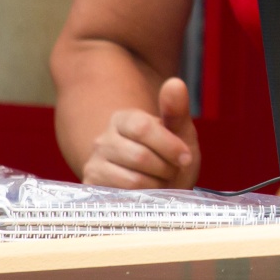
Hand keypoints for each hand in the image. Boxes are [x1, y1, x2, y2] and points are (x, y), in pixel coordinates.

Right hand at [82, 77, 200, 189]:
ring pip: (132, 179)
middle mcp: (104, 139)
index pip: (144, 128)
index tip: (186, 157)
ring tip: (160, 180)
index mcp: (124, 119)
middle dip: (165, 168)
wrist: (160, 187)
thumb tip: (175, 83)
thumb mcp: (181, 133)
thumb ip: (177, 110)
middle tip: (172, 170)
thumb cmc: (171, 156)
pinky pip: (123, 195)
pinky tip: (146, 191)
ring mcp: (94, 163)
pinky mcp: (93, 187)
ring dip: (156, 184)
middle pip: (140, 156)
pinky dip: (143, 196)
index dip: (170, 146)